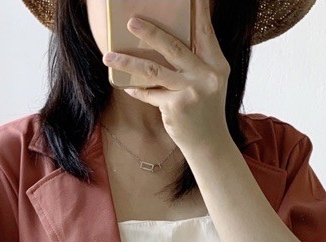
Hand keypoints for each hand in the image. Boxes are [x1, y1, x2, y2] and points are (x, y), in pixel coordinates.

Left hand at [102, 0, 230, 155]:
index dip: (197, 10)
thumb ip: (197, 60)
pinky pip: (150, 93)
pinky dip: (137, 90)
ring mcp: (190, 92)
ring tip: (109, 55)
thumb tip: (167, 37)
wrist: (209, 144)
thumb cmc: (206, 109)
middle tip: (130, 22)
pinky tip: (127, 85)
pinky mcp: (175, 107)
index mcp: (216, 64)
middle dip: (150, 32)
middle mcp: (206, 76)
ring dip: (128, 62)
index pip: (204, 30)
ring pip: (153, 70)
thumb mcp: (209, 81)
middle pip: (173, 47)